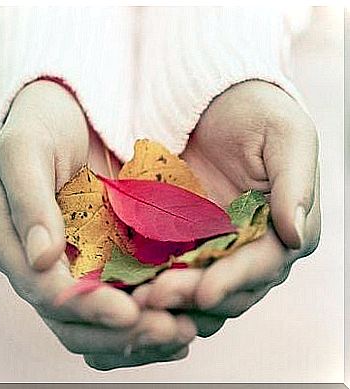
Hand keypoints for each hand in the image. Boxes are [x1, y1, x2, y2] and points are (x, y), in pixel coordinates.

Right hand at [0, 80, 196, 369]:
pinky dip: (146, 314)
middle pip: (73, 321)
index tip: (128, 312)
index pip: (44, 291)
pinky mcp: (101, 255)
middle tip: (168, 332)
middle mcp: (40, 264)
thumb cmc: (39, 125)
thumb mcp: (24, 150)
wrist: (66, 112)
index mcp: (10, 243)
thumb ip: (28, 201)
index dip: (85, 308)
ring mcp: (73, 263)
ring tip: (182, 333)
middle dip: (119, 334)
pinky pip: (121, 297)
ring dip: (138, 335)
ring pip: (98, 321)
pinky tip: (178, 317)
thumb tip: (42, 259)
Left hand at [133, 80, 320, 336]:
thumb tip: (296, 233)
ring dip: (173, 298)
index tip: (205, 292)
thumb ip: (296, 182)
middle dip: (195, 295)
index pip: (263, 265)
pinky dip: (154, 280)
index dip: (236, 281)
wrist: (211, 99)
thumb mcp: (285, 135)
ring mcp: (214, 244)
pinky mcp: (182, 237)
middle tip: (157, 297)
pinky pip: (170, 266)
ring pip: (200, 286)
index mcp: (282, 227)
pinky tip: (132, 286)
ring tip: (139, 299)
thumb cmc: (255, 112)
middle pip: (229, 287)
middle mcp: (251, 245)